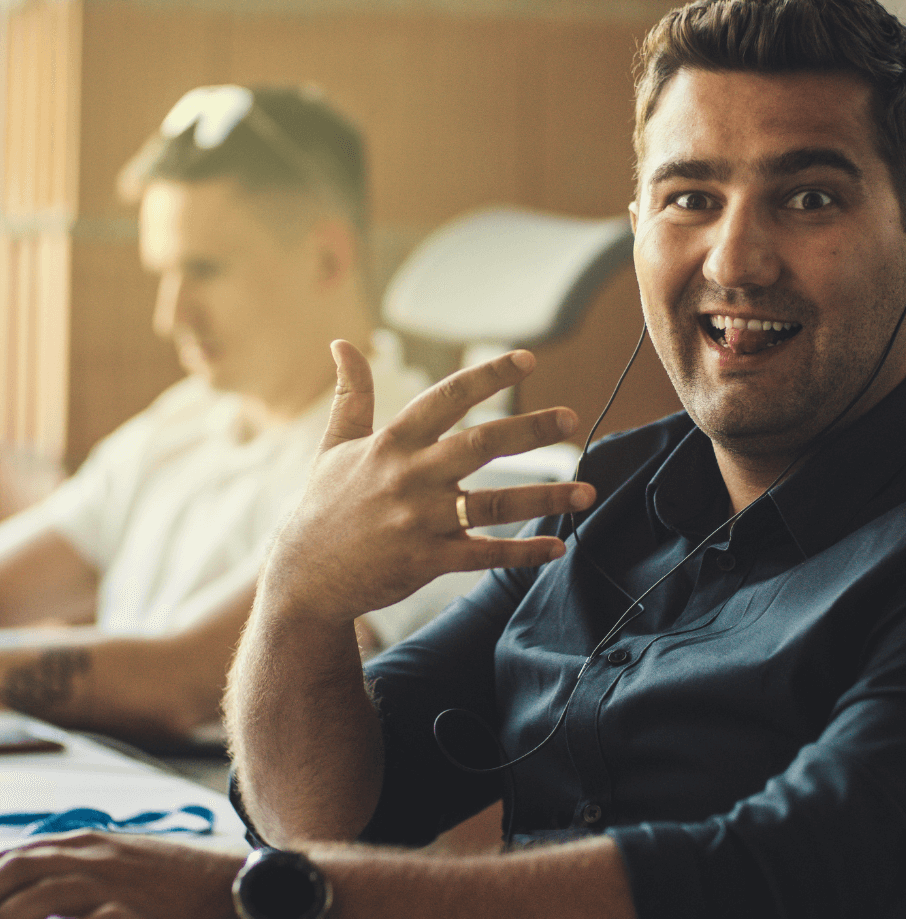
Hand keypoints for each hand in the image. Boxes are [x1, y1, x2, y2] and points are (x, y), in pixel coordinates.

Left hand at [0, 831, 243, 918]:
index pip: (18, 855)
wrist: (227, 888)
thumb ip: (76, 865)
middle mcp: (96, 859)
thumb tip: (24, 883)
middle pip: (22, 867)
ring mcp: (114, 887)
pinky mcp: (133, 918)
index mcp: (88, 844)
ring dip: (9, 916)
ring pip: (45, 893)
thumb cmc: (168, 883)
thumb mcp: (119, 861)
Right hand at [261, 342, 595, 620]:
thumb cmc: (324, 505)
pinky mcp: (427, 561)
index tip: (528, 359)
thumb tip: (341, 343)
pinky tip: (557, 547)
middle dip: (530, 429)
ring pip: (494, 504)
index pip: (447, 398)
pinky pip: (485, 555)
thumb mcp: (334, 445)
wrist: (304, 575)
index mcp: (391, 443)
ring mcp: (420, 521)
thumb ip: (350, 394)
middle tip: (570, 418)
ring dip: (546, 497)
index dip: (488, 376)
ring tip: (587, 491)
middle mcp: (409, 476)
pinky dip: (524, 553)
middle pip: (480, 445)